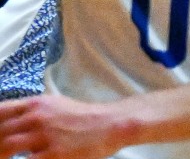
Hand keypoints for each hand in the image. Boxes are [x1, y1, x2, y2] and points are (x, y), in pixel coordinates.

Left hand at [0, 95, 126, 158]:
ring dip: (2, 155)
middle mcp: (37, 117)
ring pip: (7, 148)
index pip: (0, 112)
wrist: (111, 124)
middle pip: (0, 132)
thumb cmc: (84, 117)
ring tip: (5, 157)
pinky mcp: (54, 154)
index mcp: (37, 104)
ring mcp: (44, 136)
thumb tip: (10, 122)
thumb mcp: (56, 105)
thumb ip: (32, 111)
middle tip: (0, 151)